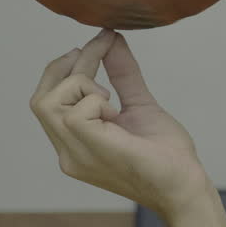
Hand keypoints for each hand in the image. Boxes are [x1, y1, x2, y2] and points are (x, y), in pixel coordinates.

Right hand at [30, 28, 211, 218]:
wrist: (184, 186)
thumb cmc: (166, 154)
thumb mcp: (139, 104)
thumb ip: (123, 74)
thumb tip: (112, 40)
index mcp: (74, 143)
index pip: (47, 100)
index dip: (67, 67)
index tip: (98, 42)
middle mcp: (68, 152)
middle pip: (40, 99)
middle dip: (69, 67)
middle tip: (99, 52)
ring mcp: (76, 155)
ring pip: (48, 103)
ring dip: (81, 85)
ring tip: (111, 98)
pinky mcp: (94, 151)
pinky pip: (74, 114)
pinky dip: (94, 101)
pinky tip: (114, 112)